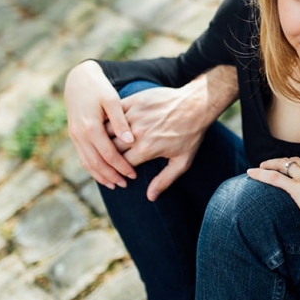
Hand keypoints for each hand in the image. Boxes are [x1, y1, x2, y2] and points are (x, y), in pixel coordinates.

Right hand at [64, 60, 136, 188]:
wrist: (78, 79)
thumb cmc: (99, 88)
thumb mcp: (112, 100)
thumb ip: (120, 121)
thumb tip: (130, 141)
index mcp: (91, 126)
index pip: (108, 154)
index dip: (121, 166)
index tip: (134, 175)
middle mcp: (80, 134)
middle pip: (96, 162)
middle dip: (111, 176)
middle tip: (126, 185)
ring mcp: (74, 135)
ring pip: (86, 162)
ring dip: (100, 176)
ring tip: (115, 184)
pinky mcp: (74, 135)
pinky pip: (82, 156)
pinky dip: (91, 168)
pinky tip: (102, 174)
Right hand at [110, 85, 210, 200]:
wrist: (196, 105)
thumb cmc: (191, 135)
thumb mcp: (182, 161)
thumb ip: (165, 180)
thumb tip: (150, 197)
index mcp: (146, 149)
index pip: (120, 164)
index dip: (118, 170)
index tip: (120, 171)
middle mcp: (136, 134)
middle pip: (110, 148)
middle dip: (107, 155)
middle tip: (108, 158)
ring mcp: (134, 116)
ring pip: (106, 130)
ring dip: (103, 137)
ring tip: (103, 142)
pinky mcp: (134, 101)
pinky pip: (113, 112)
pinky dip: (108, 119)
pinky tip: (107, 124)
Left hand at [247, 158, 299, 246]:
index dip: (298, 166)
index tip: (291, 170)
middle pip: (294, 161)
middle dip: (282, 163)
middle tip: (271, 166)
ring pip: (284, 165)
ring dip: (270, 165)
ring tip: (259, 167)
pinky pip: (275, 178)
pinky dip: (261, 174)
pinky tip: (251, 173)